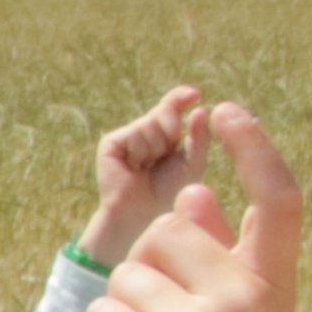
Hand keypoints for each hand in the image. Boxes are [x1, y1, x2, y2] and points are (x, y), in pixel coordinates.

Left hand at [76, 107, 306, 311]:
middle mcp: (243, 298)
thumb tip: (194, 196)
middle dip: (150, 268)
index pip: (280, 200)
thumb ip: (217, 263)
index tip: (228, 110)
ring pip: (127, 273)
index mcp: (274, 288)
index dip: (256, 148)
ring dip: (126, 311)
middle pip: (169, 231)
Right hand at [84, 84, 208, 262]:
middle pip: (164, 112)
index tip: (195, 94)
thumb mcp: (193, 164)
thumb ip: (198, 137)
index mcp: (165, 136)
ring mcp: (127, 138)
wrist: (143, 217)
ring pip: (150, 123)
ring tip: (148, 168)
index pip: (172, 108)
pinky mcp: (111, 144)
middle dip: (172, 131)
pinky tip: (135, 167)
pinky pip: (134, 133)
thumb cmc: (171, 195)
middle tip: (165, 155)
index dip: (180, 98)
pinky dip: (141, 150)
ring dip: (156, 147)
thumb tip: (201, 107)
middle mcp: (145, 133)